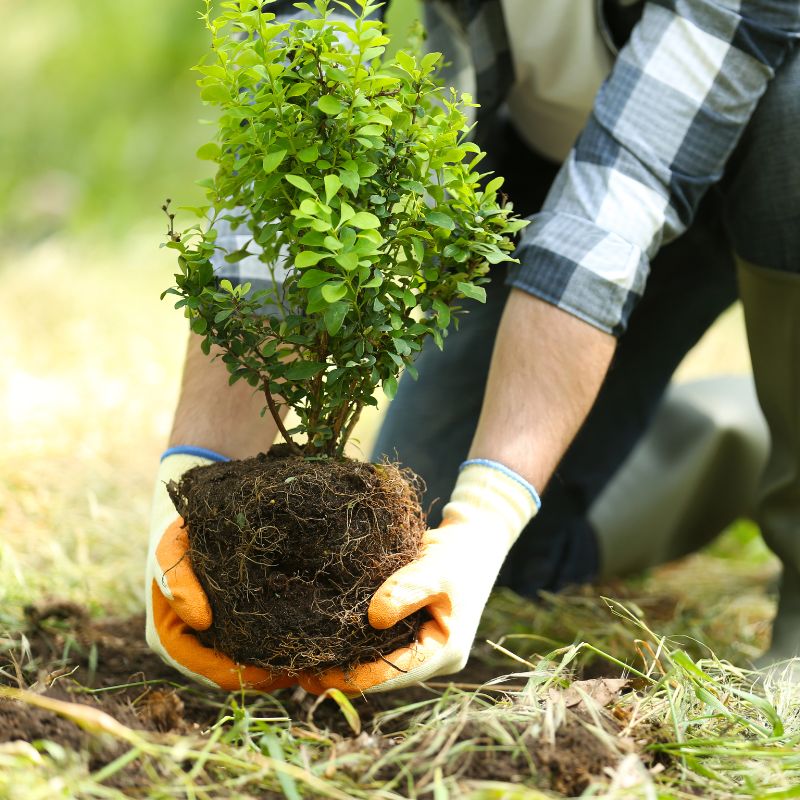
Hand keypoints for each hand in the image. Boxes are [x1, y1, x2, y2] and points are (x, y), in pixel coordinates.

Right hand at [145, 451, 296, 691]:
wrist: (191, 512)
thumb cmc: (178, 531)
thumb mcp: (170, 548)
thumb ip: (177, 580)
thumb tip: (200, 619)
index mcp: (172, 638)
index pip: (215, 673)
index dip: (249, 677)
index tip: (282, 672)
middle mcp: (196, 645)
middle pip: (239, 673)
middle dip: (272, 673)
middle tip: (312, 667)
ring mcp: (216, 636)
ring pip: (253, 661)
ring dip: (282, 661)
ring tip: (318, 655)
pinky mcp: (237, 620)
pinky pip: (261, 640)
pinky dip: (284, 640)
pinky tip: (312, 632)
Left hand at [299, 461, 539, 694]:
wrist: (471, 540)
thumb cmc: (458, 554)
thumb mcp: (436, 568)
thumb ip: (407, 589)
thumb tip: (373, 617)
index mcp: (446, 650)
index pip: (397, 673)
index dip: (358, 677)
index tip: (320, 675)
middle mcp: (433, 656)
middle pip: (384, 675)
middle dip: (345, 676)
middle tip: (301, 674)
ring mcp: (421, 646)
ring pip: (379, 663)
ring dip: (346, 663)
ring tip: (303, 663)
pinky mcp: (409, 632)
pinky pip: (379, 646)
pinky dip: (353, 645)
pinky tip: (323, 641)